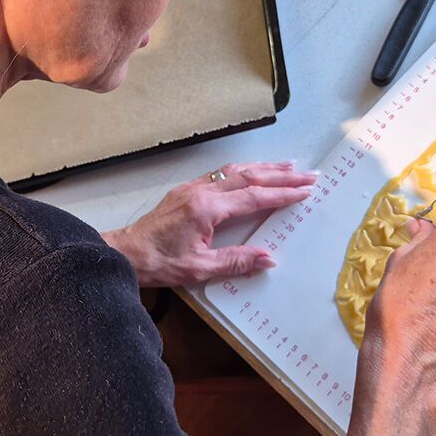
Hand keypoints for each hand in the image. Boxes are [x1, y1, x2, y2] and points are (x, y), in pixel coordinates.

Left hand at [102, 162, 316, 287]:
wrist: (127, 252)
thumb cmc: (159, 263)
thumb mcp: (200, 268)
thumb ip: (236, 262)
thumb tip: (269, 258)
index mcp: (207, 209)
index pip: (253, 197)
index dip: (282, 194)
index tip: (305, 191)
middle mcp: (201, 191)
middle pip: (249, 177)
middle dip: (281, 175)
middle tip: (308, 174)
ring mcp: (192, 188)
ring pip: (235, 170)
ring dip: (264, 168)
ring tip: (289, 166)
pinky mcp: (186, 190)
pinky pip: (221, 173)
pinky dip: (244, 170)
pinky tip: (253, 172)